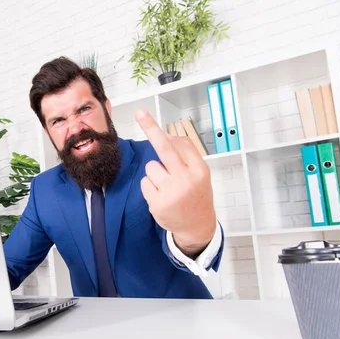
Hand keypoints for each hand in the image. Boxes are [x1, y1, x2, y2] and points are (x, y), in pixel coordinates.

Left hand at [136, 109, 216, 257]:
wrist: (197, 225)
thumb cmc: (196, 194)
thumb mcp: (200, 174)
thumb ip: (186, 156)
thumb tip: (168, 136)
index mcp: (199, 170)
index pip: (181, 143)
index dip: (165, 132)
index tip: (146, 115)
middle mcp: (186, 179)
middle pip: (164, 148)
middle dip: (151, 128)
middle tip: (140, 112)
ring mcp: (171, 191)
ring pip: (151, 167)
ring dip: (155, 173)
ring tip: (167, 186)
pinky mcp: (157, 202)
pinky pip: (145, 183)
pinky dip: (150, 187)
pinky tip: (161, 196)